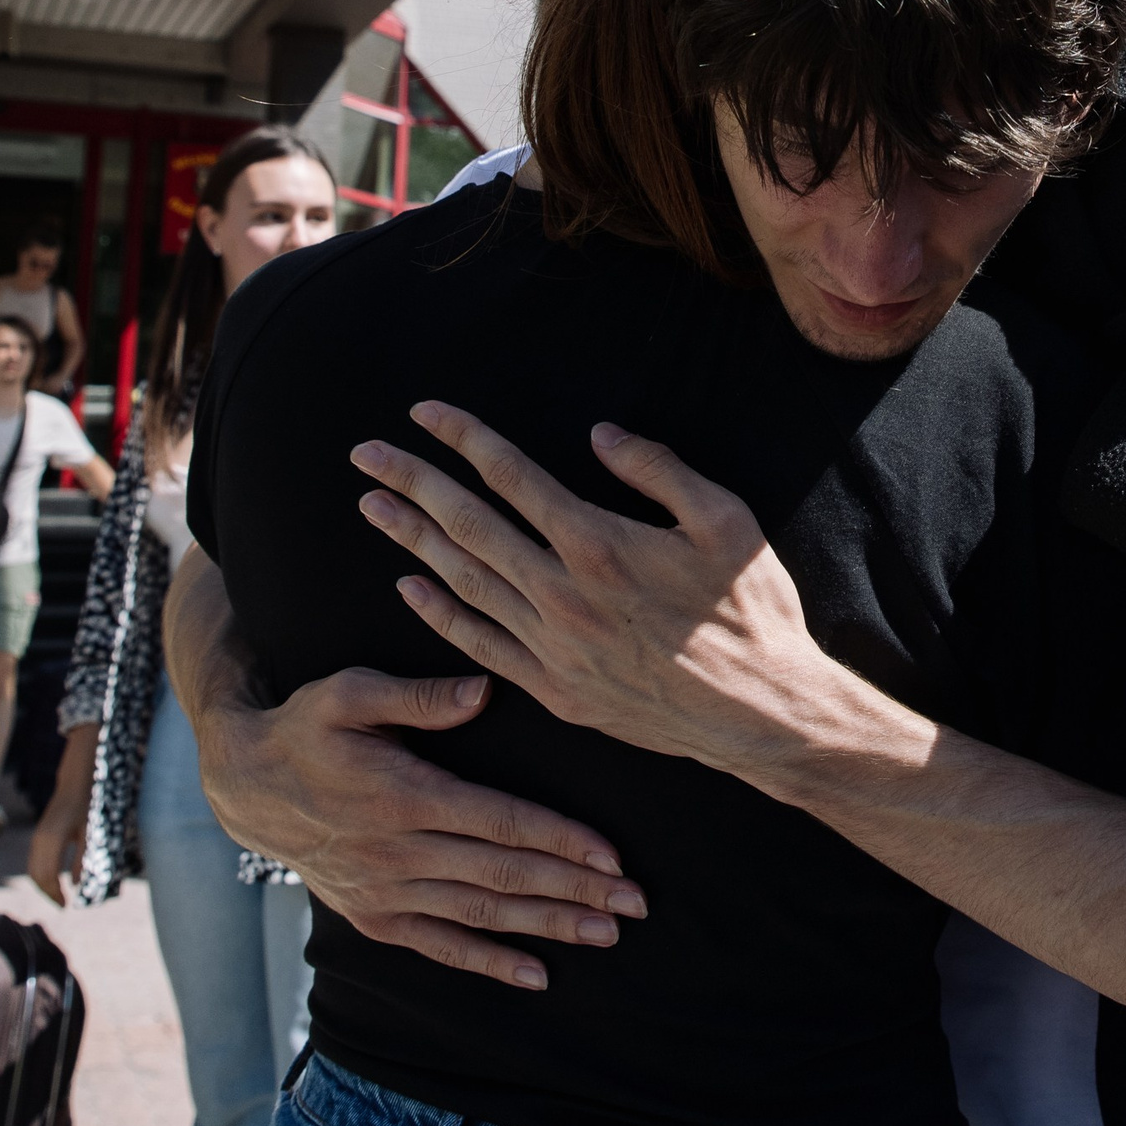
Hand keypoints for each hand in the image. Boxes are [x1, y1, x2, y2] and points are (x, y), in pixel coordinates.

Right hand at [28, 726, 97, 905]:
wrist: (78, 780)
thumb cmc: (90, 804)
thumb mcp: (92, 832)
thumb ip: (84, 859)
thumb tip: (76, 885)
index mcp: (52, 839)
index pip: (46, 875)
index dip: (55, 893)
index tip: (67, 905)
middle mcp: (40, 838)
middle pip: (36, 874)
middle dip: (47, 892)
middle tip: (63, 904)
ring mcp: (37, 836)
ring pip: (32, 868)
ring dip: (43, 884)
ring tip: (59, 896)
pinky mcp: (39, 834)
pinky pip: (34, 860)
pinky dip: (41, 873)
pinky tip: (54, 879)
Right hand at [192, 665, 647, 990]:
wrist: (243, 786)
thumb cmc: (306, 727)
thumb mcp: (348, 693)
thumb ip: (417, 697)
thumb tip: (482, 692)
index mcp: (403, 796)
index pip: (499, 822)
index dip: (559, 840)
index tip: (612, 856)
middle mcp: (398, 852)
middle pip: (503, 876)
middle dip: (575, 891)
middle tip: (636, 905)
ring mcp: (386, 891)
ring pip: (482, 914)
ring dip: (548, 926)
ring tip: (606, 934)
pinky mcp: (375, 917)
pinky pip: (441, 946)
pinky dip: (490, 963)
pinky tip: (538, 975)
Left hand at [350, 403, 831, 776]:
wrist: (761, 713)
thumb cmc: (751, 611)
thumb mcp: (725, 522)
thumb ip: (659, 470)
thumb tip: (599, 435)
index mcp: (600, 544)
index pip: (511, 477)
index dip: (463, 438)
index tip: (423, 411)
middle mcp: (563, 595)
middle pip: (468, 524)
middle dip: (412, 481)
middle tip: (364, 453)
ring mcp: (552, 647)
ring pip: (464, 581)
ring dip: (412, 538)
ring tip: (371, 505)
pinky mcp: (555, 689)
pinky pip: (481, 644)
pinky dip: (440, 613)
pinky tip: (411, 584)